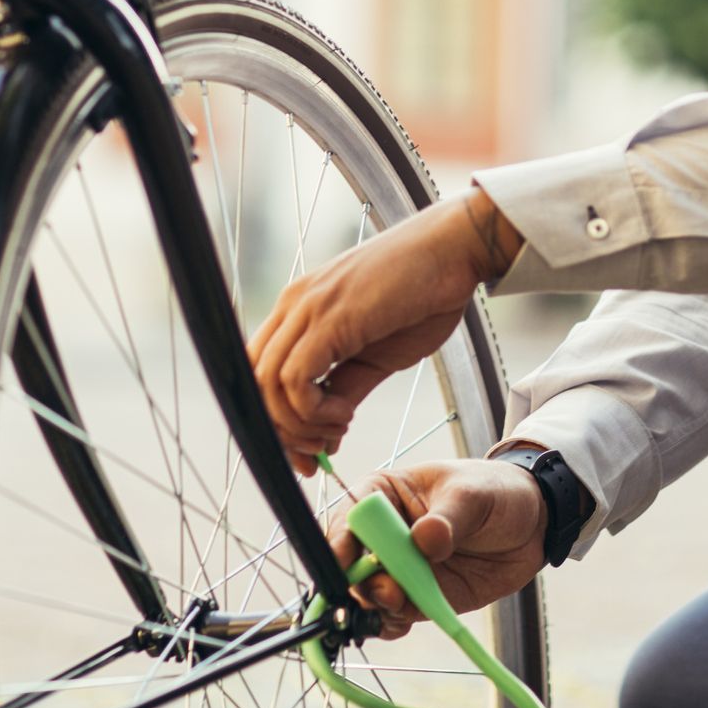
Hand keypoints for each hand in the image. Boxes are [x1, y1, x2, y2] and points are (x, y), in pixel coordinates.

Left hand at [249, 187, 523, 474]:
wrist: (454, 251)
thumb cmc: (423, 296)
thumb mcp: (377, 355)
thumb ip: (346, 388)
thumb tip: (326, 431)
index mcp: (300, 312)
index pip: (261, 374)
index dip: (276, 423)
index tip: (308, 455)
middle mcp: (293, 307)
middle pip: (253, 384)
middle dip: (281, 433)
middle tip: (316, 456)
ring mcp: (307, 309)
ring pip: (267, 386)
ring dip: (298, 425)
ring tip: (338, 431)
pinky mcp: (328, 318)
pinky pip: (295, 380)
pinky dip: (314, 411)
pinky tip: (345, 413)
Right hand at [330, 459, 548, 638]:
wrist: (531, 525)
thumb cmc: (495, 492)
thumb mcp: (474, 494)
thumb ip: (449, 517)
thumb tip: (426, 539)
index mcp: (383, 495)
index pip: (348, 518)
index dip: (340, 542)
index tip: (344, 563)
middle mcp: (382, 535)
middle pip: (349, 564)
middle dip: (361, 583)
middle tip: (390, 591)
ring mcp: (397, 569)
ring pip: (368, 596)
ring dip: (378, 608)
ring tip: (404, 607)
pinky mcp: (416, 596)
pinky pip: (392, 617)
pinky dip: (392, 625)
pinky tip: (405, 623)